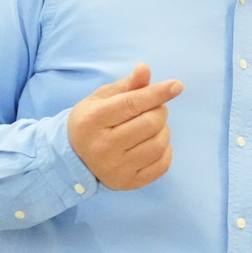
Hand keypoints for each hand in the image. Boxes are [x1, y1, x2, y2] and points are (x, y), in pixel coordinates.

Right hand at [67, 63, 182, 189]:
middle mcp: (103, 146)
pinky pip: (162, 165)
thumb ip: (126, 85)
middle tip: (152, 110)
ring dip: (163, 131)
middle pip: (150, 123)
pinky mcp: (128, 183)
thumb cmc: (91, 122)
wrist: (74, 159)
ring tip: (152, 127)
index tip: (177, 85)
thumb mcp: (101, 99)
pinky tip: (153, 145)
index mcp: (93, 120)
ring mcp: (116, 167)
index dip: (158, 93)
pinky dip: (165, 151)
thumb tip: (145, 69)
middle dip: (159, 111)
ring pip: (159, 144)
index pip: (133, 103)